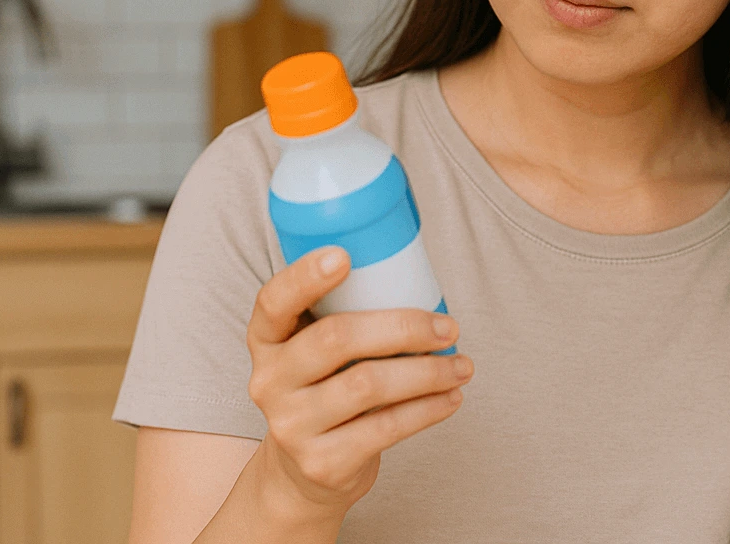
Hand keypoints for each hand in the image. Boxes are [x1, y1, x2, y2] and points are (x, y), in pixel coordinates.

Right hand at [243, 246, 471, 526]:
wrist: (302, 474)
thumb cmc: (325, 391)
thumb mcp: (314, 352)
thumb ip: (342, 315)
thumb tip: (415, 275)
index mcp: (267, 340)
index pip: (273, 301)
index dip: (304, 276)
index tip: (344, 255)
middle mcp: (269, 381)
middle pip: (336, 339)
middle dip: (404, 327)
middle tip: (448, 327)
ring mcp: (291, 426)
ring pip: (368, 384)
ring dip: (428, 372)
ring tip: (462, 365)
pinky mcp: (321, 462)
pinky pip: (385, 427)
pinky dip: (428, 409)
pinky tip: (451, 397)